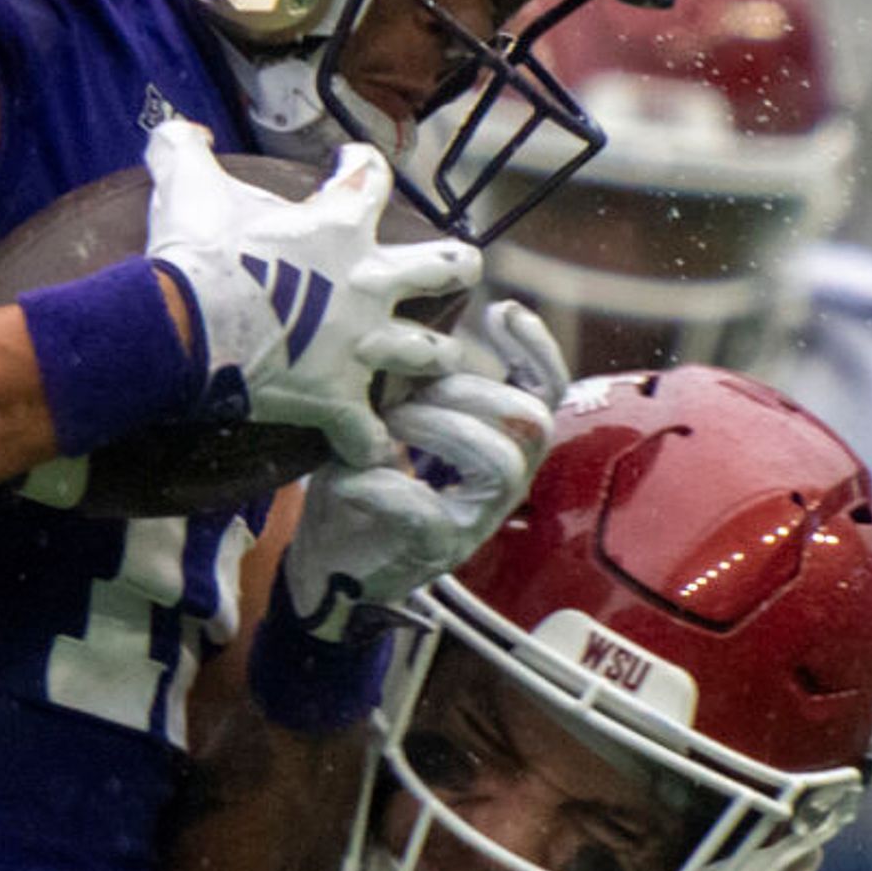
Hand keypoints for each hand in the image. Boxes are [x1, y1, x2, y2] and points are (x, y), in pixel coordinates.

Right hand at [143, 117, 479, 466]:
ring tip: (427, 361)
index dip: (363, 166)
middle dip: (456, 267)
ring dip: (430, 358)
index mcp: (340, 226)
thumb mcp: (185, 182)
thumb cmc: (193, 252)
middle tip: (454, 268)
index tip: (350, 166)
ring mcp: (359, 345)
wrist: (182, 324)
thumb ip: (185, 146)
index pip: (371, 178)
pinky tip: (365, 447)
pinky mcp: (336, 399)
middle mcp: (368, 283)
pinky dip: (367, 444)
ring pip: (430, 354)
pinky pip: (367, 435)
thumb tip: (181, 129)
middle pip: (446, 267)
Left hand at [274, 301, 566, 640]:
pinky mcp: (442, 550)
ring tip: (388, 424)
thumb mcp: (384, 417)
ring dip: (441, 429)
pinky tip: (352, 478)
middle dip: (470, 389)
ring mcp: (478, 517)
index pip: (545, 391)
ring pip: (503, 462)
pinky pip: (430, 513)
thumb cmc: (362, 479)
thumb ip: (409, 381)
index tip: (502, 309)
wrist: (326, 561)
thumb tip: (410, 331)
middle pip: (532, 420)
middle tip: (406, 392)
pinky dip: (385, 488)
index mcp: (497, 442)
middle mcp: (502, 481)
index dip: (537, 349)